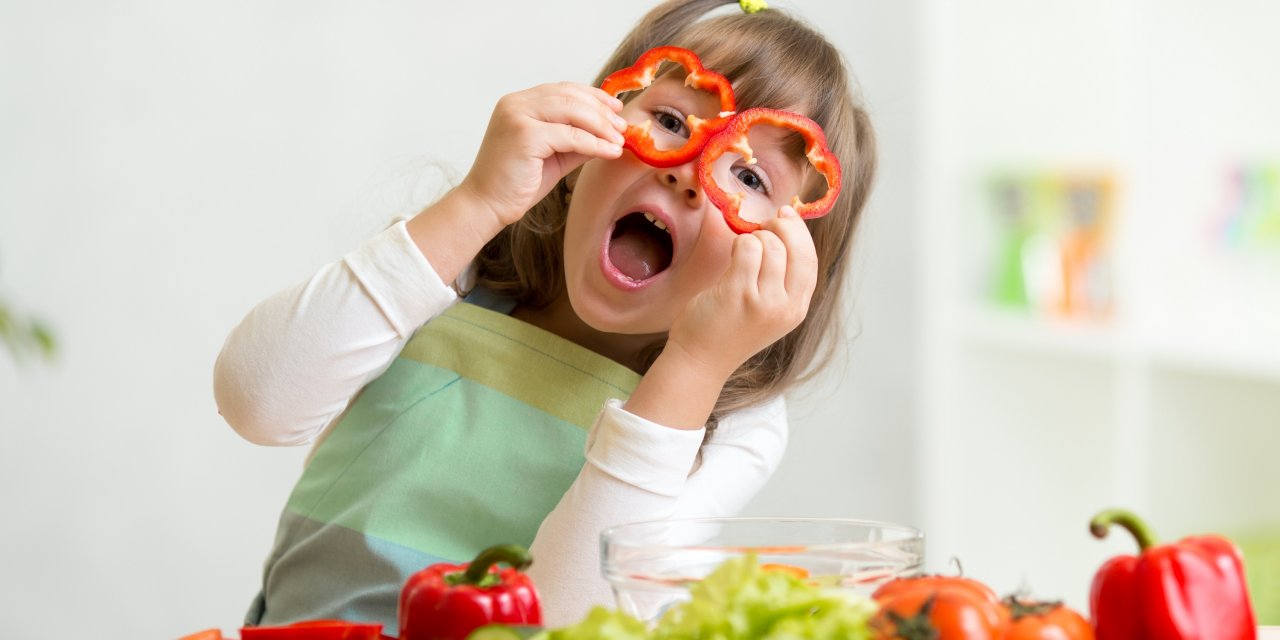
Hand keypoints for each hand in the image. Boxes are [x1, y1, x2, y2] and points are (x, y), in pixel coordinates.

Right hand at [459, 82, 625, 227]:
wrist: (486, 205)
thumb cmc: (517, 182)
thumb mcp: (554, 154)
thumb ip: (577, 139)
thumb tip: (610, 132)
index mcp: (519, 103)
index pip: (563, 89)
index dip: (593, 96)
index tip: (615, 108)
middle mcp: (516, 103)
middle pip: (570, 96)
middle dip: (601, 111)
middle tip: (622, 127)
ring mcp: (518, 116)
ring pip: (572, 111)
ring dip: (601, 126)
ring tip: (619, 140)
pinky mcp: (524, 135)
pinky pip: (570, 136)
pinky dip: (594, 143)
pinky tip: (609, 152)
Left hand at [667, 207, 819, 379]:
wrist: (701, 359)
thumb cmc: (729, 328)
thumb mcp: (768, 310)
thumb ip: (781, 279)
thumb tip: (786, 228)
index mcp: (796, 310)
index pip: (810, 261)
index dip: (800, 234)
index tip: (787, 215)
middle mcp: (785, 307)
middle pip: (797, 249)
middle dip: (781, 228)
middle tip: (762, 226)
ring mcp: (763, 301)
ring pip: (770, 245)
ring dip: (754, 238)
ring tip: (742, 250)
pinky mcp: (738, 293)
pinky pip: (746, 248)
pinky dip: (739, 243)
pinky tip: (732, 254)